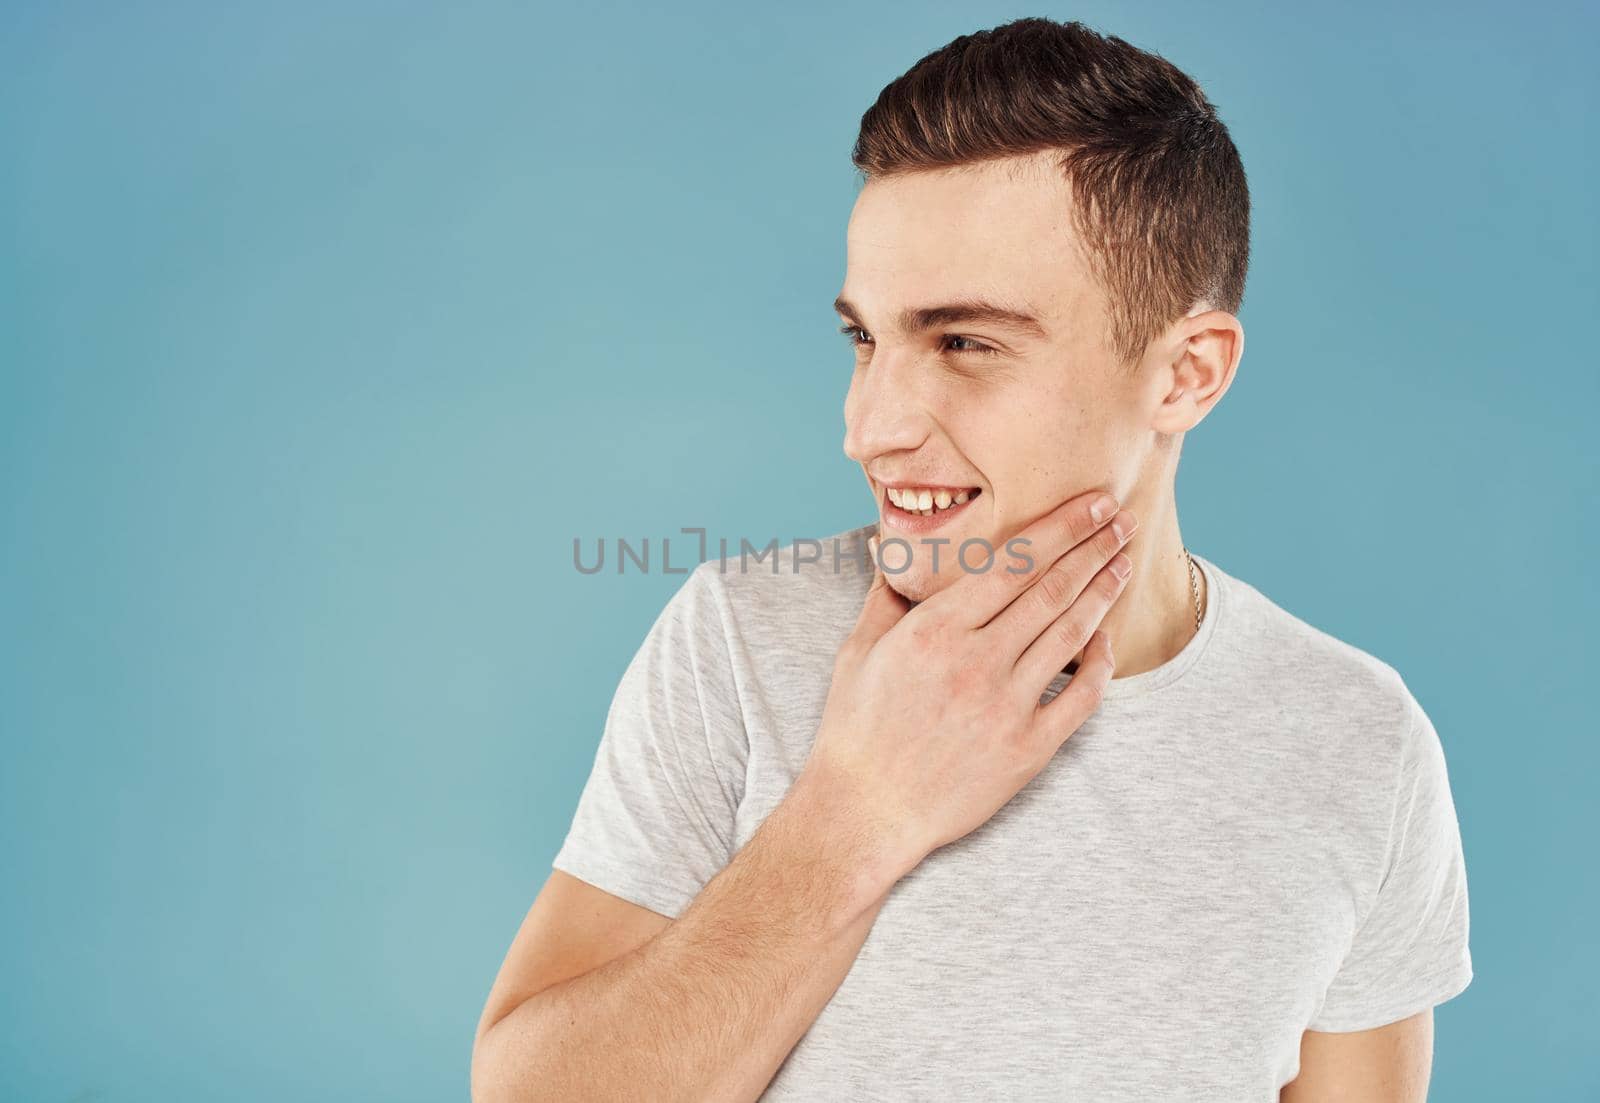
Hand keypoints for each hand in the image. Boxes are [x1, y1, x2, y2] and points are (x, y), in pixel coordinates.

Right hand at [798, 489, 1135, 878]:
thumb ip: (886, 597)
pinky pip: (1080, 697)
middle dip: (1092, 548)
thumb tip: (893, 552)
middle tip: (1120, 520)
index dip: (1061, 528)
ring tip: (1122, 564)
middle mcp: (975, 661)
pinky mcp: (1027, 749)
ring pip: (1070, 634)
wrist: (865, 811)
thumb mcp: (858, 652)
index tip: (1090, 504)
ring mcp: (1006, 706)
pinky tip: (1107, 640)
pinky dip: (1100, 664)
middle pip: (1051, 589)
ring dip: (1102, 594)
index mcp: (934, 629)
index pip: (1013, 563)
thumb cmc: (856, 731)